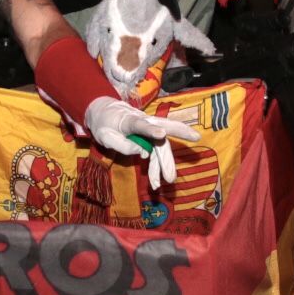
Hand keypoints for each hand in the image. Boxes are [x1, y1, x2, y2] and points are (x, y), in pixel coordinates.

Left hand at [83, 97, 200, 190]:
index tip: (161, 134)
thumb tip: (142, 152)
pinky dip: (158, 167)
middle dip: (179, 135)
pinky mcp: (151, 138)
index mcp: (129, 120)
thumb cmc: (104, 124)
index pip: (140, 125)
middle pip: (164, 128)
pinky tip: (156, 181)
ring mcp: (150, 129)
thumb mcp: (104, 136)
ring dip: (166, 164)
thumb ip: (122, 145)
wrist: (104, 113)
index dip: (151, 130)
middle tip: (189, 147)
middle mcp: (144, 122)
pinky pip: (157, 152)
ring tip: (168, 180)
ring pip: (162, 145)